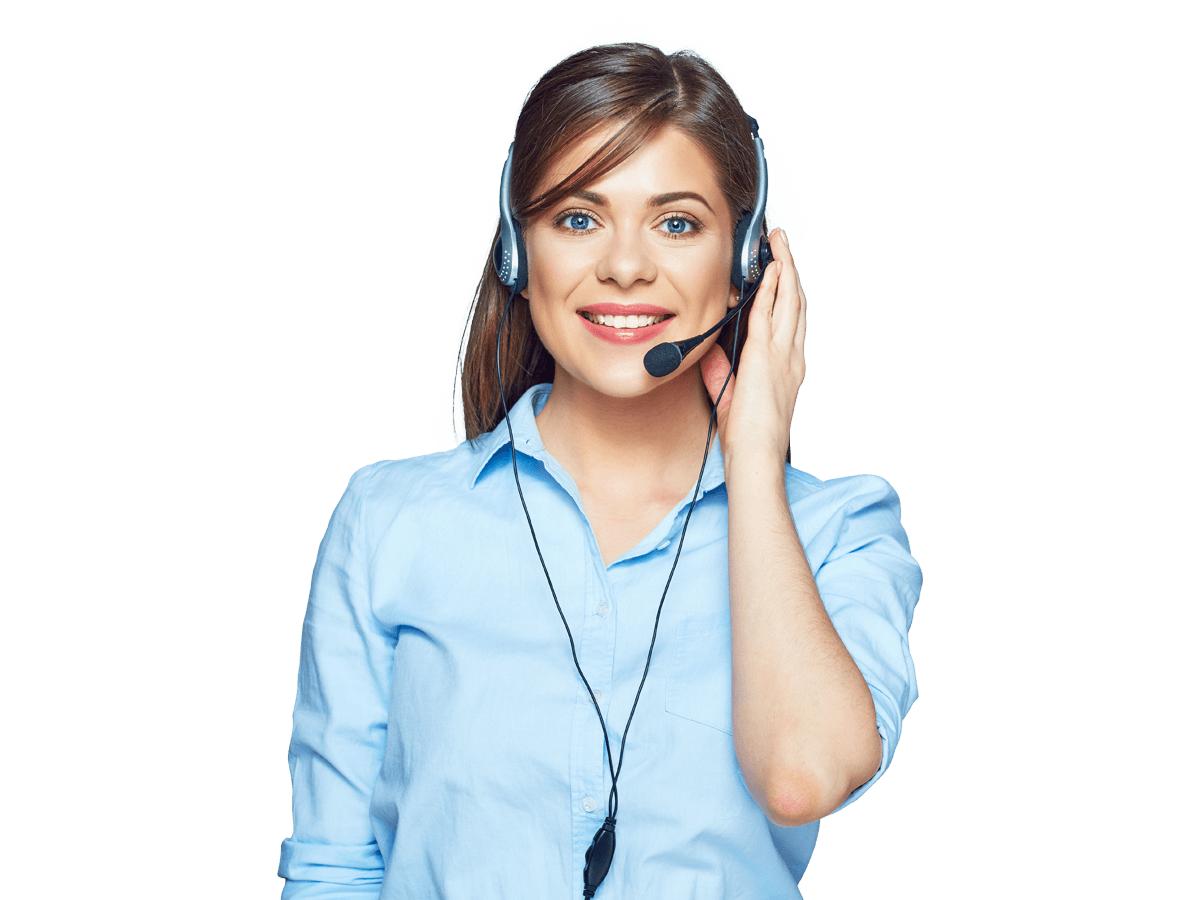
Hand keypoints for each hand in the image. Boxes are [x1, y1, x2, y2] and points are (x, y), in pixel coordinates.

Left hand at [699, 228, 805, 468]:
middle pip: (797, 303)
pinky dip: (771, 287)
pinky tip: (769, 269)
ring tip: (779, 244)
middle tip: (783, 246)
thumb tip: (709, 352)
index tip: (782, 274)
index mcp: (788, 368)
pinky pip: (770, 312)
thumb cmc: (748, 437)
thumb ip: (720, 372)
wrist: (756, 455)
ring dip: (784, 268)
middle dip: (791, 271)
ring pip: (790, 300)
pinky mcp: (765, 355)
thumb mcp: (730, 397)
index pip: (792, 322)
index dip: (789, 294)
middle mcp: (791, 357)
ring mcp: (782, 354)